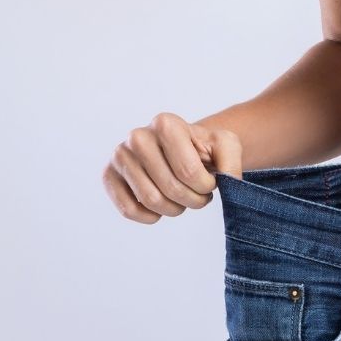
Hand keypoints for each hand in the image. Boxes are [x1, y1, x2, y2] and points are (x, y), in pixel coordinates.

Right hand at [101, 112, 242, 223]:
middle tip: (199, 196)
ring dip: (174, 209)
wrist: (181, 150)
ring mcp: (120, 155)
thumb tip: (228, 183)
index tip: (210, 182)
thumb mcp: (226, 146)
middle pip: (170, 188)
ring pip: (150, 200)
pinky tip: (161, 207)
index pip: (189, 172)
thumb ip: (232, 162)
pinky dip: (150, 216)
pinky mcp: (108, 175)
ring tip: (182, 199)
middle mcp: (137, 136)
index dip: (206, 187)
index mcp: (166, 123)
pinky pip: (128, 209)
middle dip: (193, 200)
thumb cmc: (203, 149)